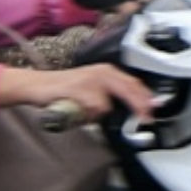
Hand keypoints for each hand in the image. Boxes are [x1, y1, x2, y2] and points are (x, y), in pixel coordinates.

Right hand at [0, 61, 152, 119]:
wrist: (38, 85)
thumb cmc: (64, 89)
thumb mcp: (92, 87)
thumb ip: (110, 95)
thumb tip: (130, 110)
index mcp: (107, 71)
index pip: (133, 83)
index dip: (145, 97)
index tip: (152, 110)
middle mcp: (101, 72)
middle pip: (129, 89)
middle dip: (138, 106)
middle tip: (144, 119)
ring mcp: (89, 80)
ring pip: (106, 105)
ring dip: (96, 115)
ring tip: (83, 112)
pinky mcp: (78, 89)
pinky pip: (90, 108)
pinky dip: (85, 115)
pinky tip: (76, 111)